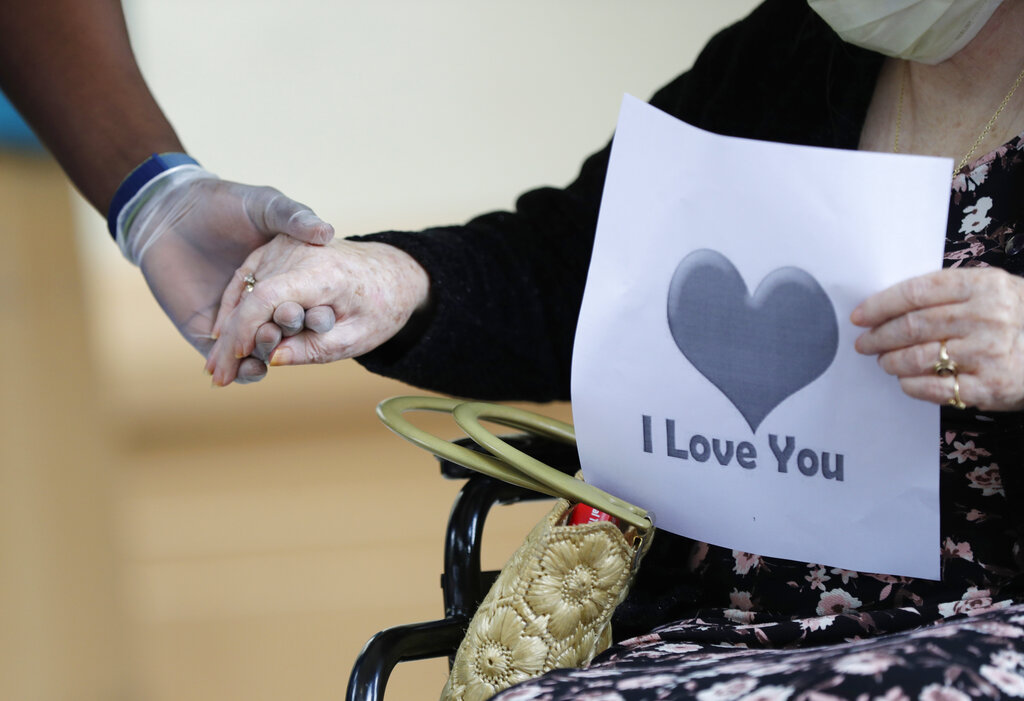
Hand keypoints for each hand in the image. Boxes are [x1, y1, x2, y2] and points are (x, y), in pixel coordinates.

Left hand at [124, 166, 334, 382]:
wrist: (170, 211)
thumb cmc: (220, 202)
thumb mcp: (265, 204)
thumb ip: (294, 217)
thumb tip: (327, 232)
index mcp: (282, 278)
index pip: (304, 306)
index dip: (316, 317)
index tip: (324, 321)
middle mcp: (261, 302)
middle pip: (283, 332)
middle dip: (290, 343)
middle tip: (292, 341)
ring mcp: (234, 319)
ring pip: (257, 351)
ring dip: (267, 359)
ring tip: (272, 359)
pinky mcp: (205, 330)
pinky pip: (228, 359)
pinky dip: (243, 371)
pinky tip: (253, 370)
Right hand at [204, 235, 430, 385]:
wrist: (392, 272)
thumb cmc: (381, 307)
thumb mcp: (358, 337)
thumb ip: (316, 349)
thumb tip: (271, 360)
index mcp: (323, 272)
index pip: (269, 297)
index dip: (247, 329)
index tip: (236, 359)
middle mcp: (299, 251)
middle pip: (250, 296)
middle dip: (231, 340)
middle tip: (218, 379)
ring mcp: (285, 245)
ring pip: (244, 290)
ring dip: (229, 329)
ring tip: (217, 368)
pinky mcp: (277, 246)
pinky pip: (247, 278)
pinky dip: (233, 307)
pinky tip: (221, 337)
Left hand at [851, 267, 1023, 411]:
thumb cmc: (1015, 316)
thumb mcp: (991, 290)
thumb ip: (947, 293)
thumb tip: (889, 305)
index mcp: (981, 286)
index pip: (916, 293)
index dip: (880, 305)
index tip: (859, 316)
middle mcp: (986, 317)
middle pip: (912, 326)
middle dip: (879, 337)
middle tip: (864, 343)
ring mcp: (990, 352)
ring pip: (919, 357)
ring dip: (892, 361)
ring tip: (884, 362)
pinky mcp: (992, 386)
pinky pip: (937, 388)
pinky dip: (912, 385)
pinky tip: (906, 381)